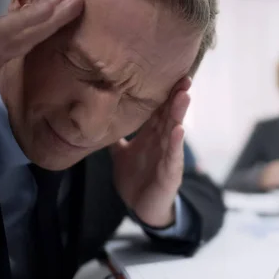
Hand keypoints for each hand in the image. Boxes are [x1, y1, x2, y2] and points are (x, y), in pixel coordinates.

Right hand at [0, 0, 83, 189]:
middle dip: (39, 13)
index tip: (54, 17)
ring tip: (71, 2)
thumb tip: (12, 97)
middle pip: (9, 27)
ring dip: (45, 11)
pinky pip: (7, 38)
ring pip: (12, 27)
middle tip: (67, 2)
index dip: (31, 25)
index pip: (5, 38)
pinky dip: (34, 23)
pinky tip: (55, 12)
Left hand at [112, 78, 190, 227]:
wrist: (141, 208)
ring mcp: (168, 155)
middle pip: (170, 114)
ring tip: (184, 95)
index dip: (163, 91)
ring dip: (179, 113)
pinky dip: (175, 143)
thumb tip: (95, 116)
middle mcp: (161, 141)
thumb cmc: (135, 179)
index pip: (158, 108)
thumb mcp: (119, 154)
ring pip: (175, 130)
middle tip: (183, 76)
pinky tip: (179, 129)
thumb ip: (113, 136)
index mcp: (150, 134)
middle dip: (176, 96)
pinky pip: (173, 155)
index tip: (167, 71)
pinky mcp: (170, 172)